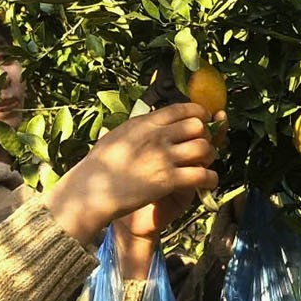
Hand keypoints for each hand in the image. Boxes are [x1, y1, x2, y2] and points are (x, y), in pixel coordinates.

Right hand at [46, 103, 216, 241]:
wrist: (90, 192)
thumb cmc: (98, 167)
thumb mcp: (116, 136)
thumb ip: (137, 128)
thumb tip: (148, 119)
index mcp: (145, 123)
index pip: (181, 109)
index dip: (199, 113)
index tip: (204, 119)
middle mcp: (157, 136)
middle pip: (198, 127)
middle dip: (205, 136)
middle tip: (202, 147)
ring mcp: (164, 158)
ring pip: (204, 149)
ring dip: (210, 157)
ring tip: (205, 165)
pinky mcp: (168, 180)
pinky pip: (202, 175)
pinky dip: (210, 179)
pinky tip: (208, 182)